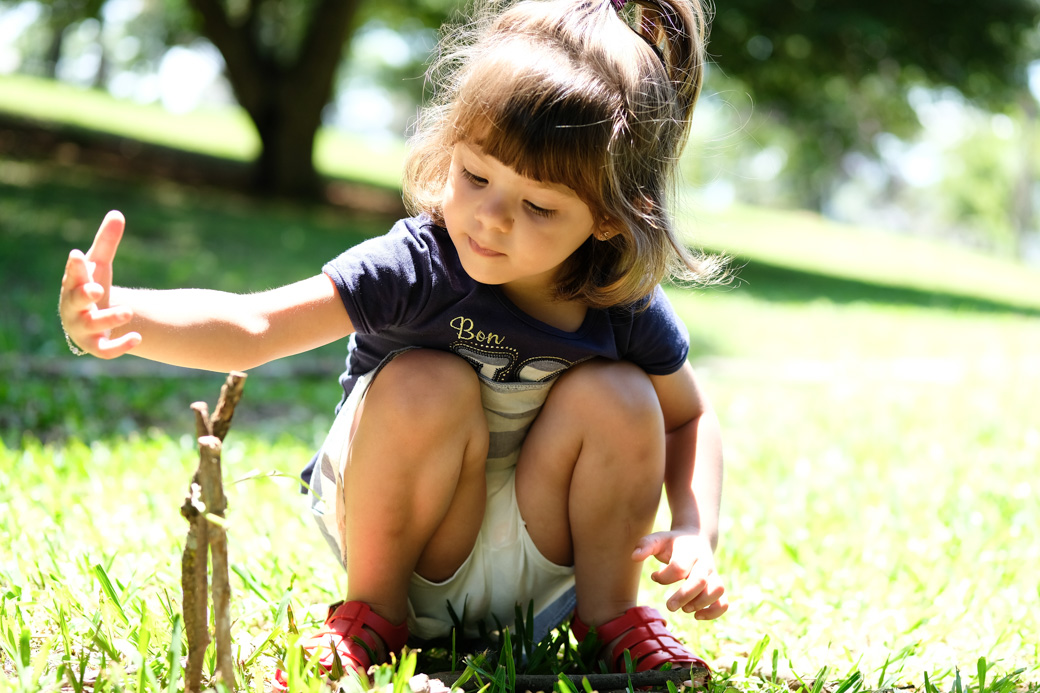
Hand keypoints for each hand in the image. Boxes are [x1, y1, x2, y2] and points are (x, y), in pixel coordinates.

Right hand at [59, 210, 140, 357]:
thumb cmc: (92, 285)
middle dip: (84, 295)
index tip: (77, 255)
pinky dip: (120, 346)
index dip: (74, 267)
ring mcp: (83, 328)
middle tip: (97, 289)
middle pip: (74, 301)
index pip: (72, 274)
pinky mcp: (96, 346)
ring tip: (128, 310)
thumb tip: (117, 213)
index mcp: (73, 285)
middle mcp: (73, 307)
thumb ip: (107, 241)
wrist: (89, 319)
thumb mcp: (99, 264)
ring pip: (92, 325)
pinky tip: (138, 339)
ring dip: (109, 317)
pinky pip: (105, 350)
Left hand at [632, 531, 727, 619]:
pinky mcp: (717, 587)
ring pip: (717, 590)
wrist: (696, 539)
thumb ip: (646, 545)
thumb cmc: (673, 543)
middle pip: (700, 581)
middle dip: (684, 596)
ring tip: (685, 609)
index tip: (654, 576)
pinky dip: (714, 612)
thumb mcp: (659, 539)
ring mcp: (713, 575)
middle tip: (669, 607)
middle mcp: (704, 563)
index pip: (679, 567)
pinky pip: (724, 602)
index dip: (665, 576)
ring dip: (701, 604)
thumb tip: (634, 557)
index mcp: (689, 551)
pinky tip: (697, 616)